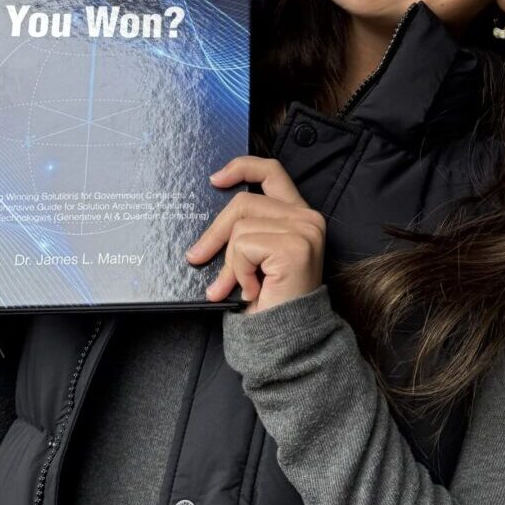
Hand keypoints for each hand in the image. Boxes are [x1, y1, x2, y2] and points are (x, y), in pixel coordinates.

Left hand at [184, 155, 325, 315]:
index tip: (214, 180)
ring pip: (240, 228)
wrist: (290, 338)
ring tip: (240, 286)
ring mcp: (304, 230)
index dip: (241, 167)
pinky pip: (244, 247)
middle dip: (215, 233)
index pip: (271, 171)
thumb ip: (244, 230)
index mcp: (299, 214)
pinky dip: (239, 272)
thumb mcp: (254, 257)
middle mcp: (307, 218)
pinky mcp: (294, 246)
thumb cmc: (271, 300)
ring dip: (231, 263)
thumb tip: (208, 224)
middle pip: (243, 202)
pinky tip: (252, 290)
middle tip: (197, 258)